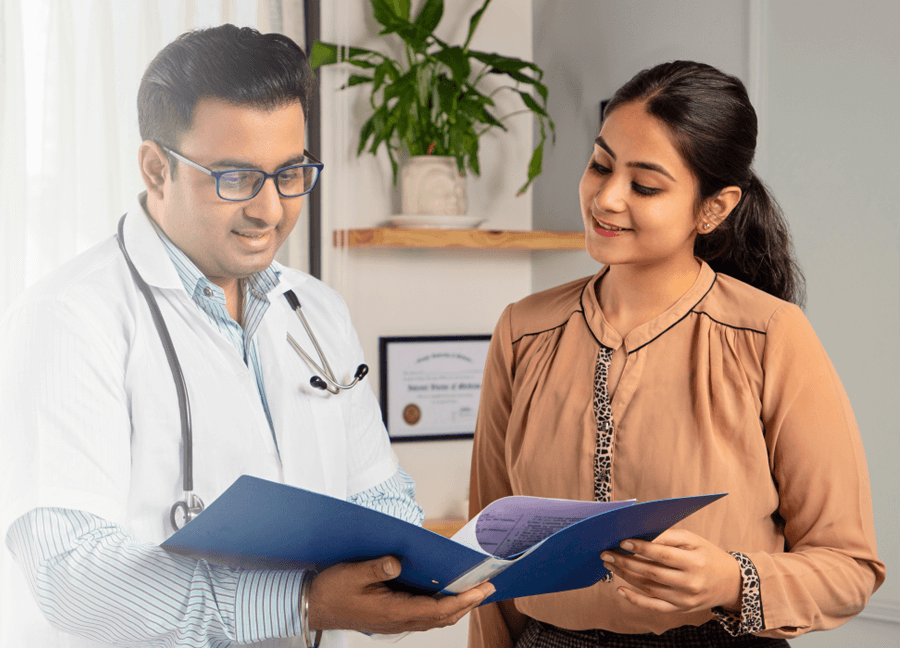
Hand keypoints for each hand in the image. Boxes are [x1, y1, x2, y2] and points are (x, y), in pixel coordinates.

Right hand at [307, 556, 495, 633]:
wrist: (314, 606)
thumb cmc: (332, 589)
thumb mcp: (351, 573)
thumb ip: (375, 567)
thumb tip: (397, 560)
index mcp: (391, 611)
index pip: (436, 610)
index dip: (461, 600)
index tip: (480, 590)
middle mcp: (398, 620)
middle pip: (442, 617)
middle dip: (468, 603)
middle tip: (489, 587)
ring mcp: (396, 622)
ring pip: (435, 619)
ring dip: (458, 606)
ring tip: (476, 591)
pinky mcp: (393, 618)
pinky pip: (425, 616)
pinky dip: (442, 607)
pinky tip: (448, 594)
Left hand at [600, 529, 741, 613]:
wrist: (730, 582)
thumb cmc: (707, 555)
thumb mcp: (694, 540)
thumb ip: (668, 536)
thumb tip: (641, 534)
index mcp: (695, 562)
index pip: (663, 555)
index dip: (641, 548)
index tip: (622, 541)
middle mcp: (690, 583)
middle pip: (652, 572)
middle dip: (626, 562)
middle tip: (606, 553)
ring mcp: (684, 599)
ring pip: (649, 588)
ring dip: (625, 576)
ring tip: (610, 564)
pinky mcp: (680, 609)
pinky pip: (654, 607)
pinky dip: (635, 600)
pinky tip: (620, 589)